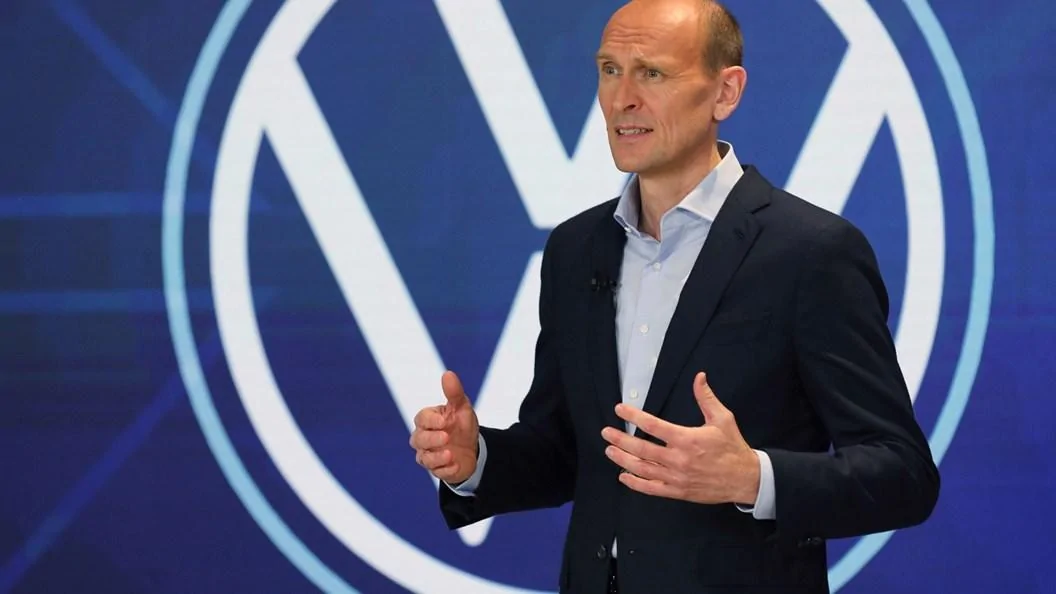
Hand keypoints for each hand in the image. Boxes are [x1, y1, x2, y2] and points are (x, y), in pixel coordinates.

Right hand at [409, 370, 479, 483]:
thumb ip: (454, 393)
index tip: (444, 421)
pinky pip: (437, 472)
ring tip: (450, 454)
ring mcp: (428, 455)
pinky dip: (446, 470)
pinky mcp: (437, 470)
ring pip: (424, 458)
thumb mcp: (462, 407)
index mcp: (427, 420)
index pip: (421, 418)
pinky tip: (455, 465)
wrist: (472, 448)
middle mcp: (423, 438)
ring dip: (436, 457)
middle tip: (446, 436)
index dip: (430, 420)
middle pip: (418, 440)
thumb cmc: (461, 423)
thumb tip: (448, 373)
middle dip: (431, 439)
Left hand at [601, 372, 759, 504]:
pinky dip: (635, 484)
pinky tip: (624, 476)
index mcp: (687, 439)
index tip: (620, 409)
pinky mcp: (678, 491)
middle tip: (606, 432)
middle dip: (620, 439)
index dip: (634, 416)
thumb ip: (706, 398)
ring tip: (610, 450)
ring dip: (623, 459)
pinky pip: (652, 488)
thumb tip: (699, 377)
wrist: (745, 479)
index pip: (653, 426)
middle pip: (641, 449)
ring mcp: (677, 477)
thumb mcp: (722, 419)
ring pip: (643, 469)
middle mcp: (678, 459)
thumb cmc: (733, 448)